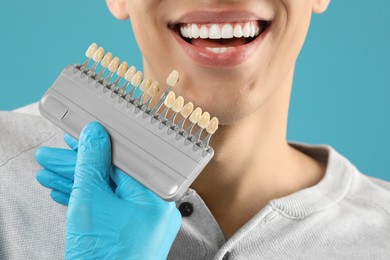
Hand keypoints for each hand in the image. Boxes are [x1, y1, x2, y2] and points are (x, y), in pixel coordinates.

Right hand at [36, 122, 181, 258]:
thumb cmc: (104, 256)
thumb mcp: (91, 201)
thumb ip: (92, 163)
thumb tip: (94, 135)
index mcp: (156, 194)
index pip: (128, 155)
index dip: (100, 141)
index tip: (82, 135)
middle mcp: (155, 206)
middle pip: (115, 173)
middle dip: (80, 164)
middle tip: (57, 155)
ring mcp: (143, 220)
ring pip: (109, 190)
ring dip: (78, 180)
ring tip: (51, 172)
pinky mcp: (131, 231)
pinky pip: (110, 207)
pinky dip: (87, 199)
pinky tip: (64, 190)